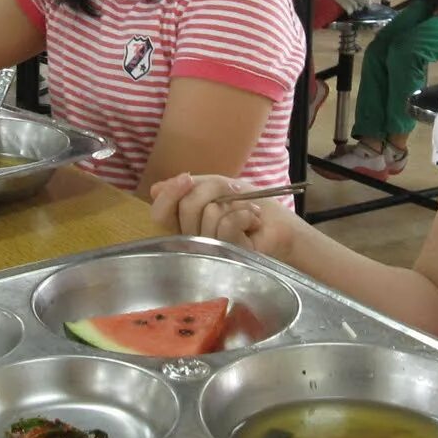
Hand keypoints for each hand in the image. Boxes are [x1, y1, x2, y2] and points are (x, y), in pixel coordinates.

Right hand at [148, 173, 295, 262]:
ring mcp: (210, 253)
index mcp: (184, 225)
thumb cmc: (252, 205)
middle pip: (186, 207)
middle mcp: (192, 242)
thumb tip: (155, 190)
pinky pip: (225, 225)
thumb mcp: (219, 187)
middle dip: (215, 190)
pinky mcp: (228, 258)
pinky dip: (244, 214)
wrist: (282, 224)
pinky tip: (254, 223)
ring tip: (248, 213)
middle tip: (234, 193)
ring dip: (235, 203)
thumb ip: (190, 189)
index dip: (169, 195)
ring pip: (208, 213)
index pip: (160, 214)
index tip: (186, 178)